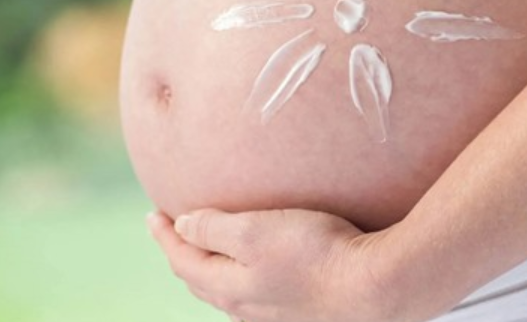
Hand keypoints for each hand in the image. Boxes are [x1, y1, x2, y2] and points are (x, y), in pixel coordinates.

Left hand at [146, 208, 398, 321]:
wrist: (374, 287)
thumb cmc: (315, 254)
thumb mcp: (256, 230)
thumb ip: (214, 228)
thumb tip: (182, 227)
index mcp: (227, 286)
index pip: (183, 260)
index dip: (165, 236)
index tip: (153, 213)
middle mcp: (244, 307)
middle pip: (200, 280)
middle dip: (183, 254)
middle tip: (172, 231)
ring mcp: (273, 314)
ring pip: (227, 293)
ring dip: (210, 271)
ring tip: (207, 252)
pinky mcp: (300, 312)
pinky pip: (255, 299)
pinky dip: (240, 282)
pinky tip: (253, 279)